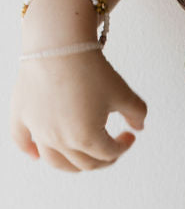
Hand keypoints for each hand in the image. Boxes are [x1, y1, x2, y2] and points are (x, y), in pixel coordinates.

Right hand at [10, 48, 146, 170]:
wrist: (59, 44)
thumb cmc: (89, 68)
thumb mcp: (123, 93)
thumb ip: (137, 113)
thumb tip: (139, 126)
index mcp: (87, 138)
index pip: (109, 154)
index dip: (124, 146)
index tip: (129, 135)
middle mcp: (60, 139)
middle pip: (85, 163)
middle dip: (103, 159)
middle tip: (110, 147)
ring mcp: (38, 129)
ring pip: (54, 161)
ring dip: (71, 165)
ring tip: (81, 158)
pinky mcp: (22, 115)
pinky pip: (21, 140)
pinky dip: (29, 150)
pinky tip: (36, 155)